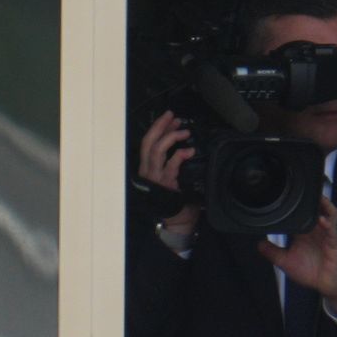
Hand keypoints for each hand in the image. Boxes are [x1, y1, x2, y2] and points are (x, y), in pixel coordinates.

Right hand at [137, 111, 200, 234]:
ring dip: (170, 138)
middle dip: (160, 126)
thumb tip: (181, 138)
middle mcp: (147, 170)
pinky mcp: (164, 185)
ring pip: (156, 151)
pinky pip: (170, 167)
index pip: (148, 142)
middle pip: (148, 142)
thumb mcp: (171, 174)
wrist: (178, 220)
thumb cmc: (176, 198)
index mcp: (147, 166)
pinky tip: (189, 150)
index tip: (169, 117)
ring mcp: (154, 178)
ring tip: (184, 131)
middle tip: (173, 116)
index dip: (157, 127)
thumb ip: (171, 159)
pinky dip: (179, 156)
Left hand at [256, 196, 336, 315]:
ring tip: (319, 197)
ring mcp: (327, 235)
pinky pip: (333, 231)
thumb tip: (258, 244)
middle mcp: (317, 230)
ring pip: (329, 214)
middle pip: (318, 208)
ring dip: (325, 205)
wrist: (326, 286)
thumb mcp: (285, 262)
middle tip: (306, 185)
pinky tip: (322, 220)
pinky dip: (328, 224)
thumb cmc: (310, 272)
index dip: (296, 203)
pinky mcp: (334, 244)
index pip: (301, 213)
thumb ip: (272, 252)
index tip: (287, 193)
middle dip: (314, 196)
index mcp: (305, 232)